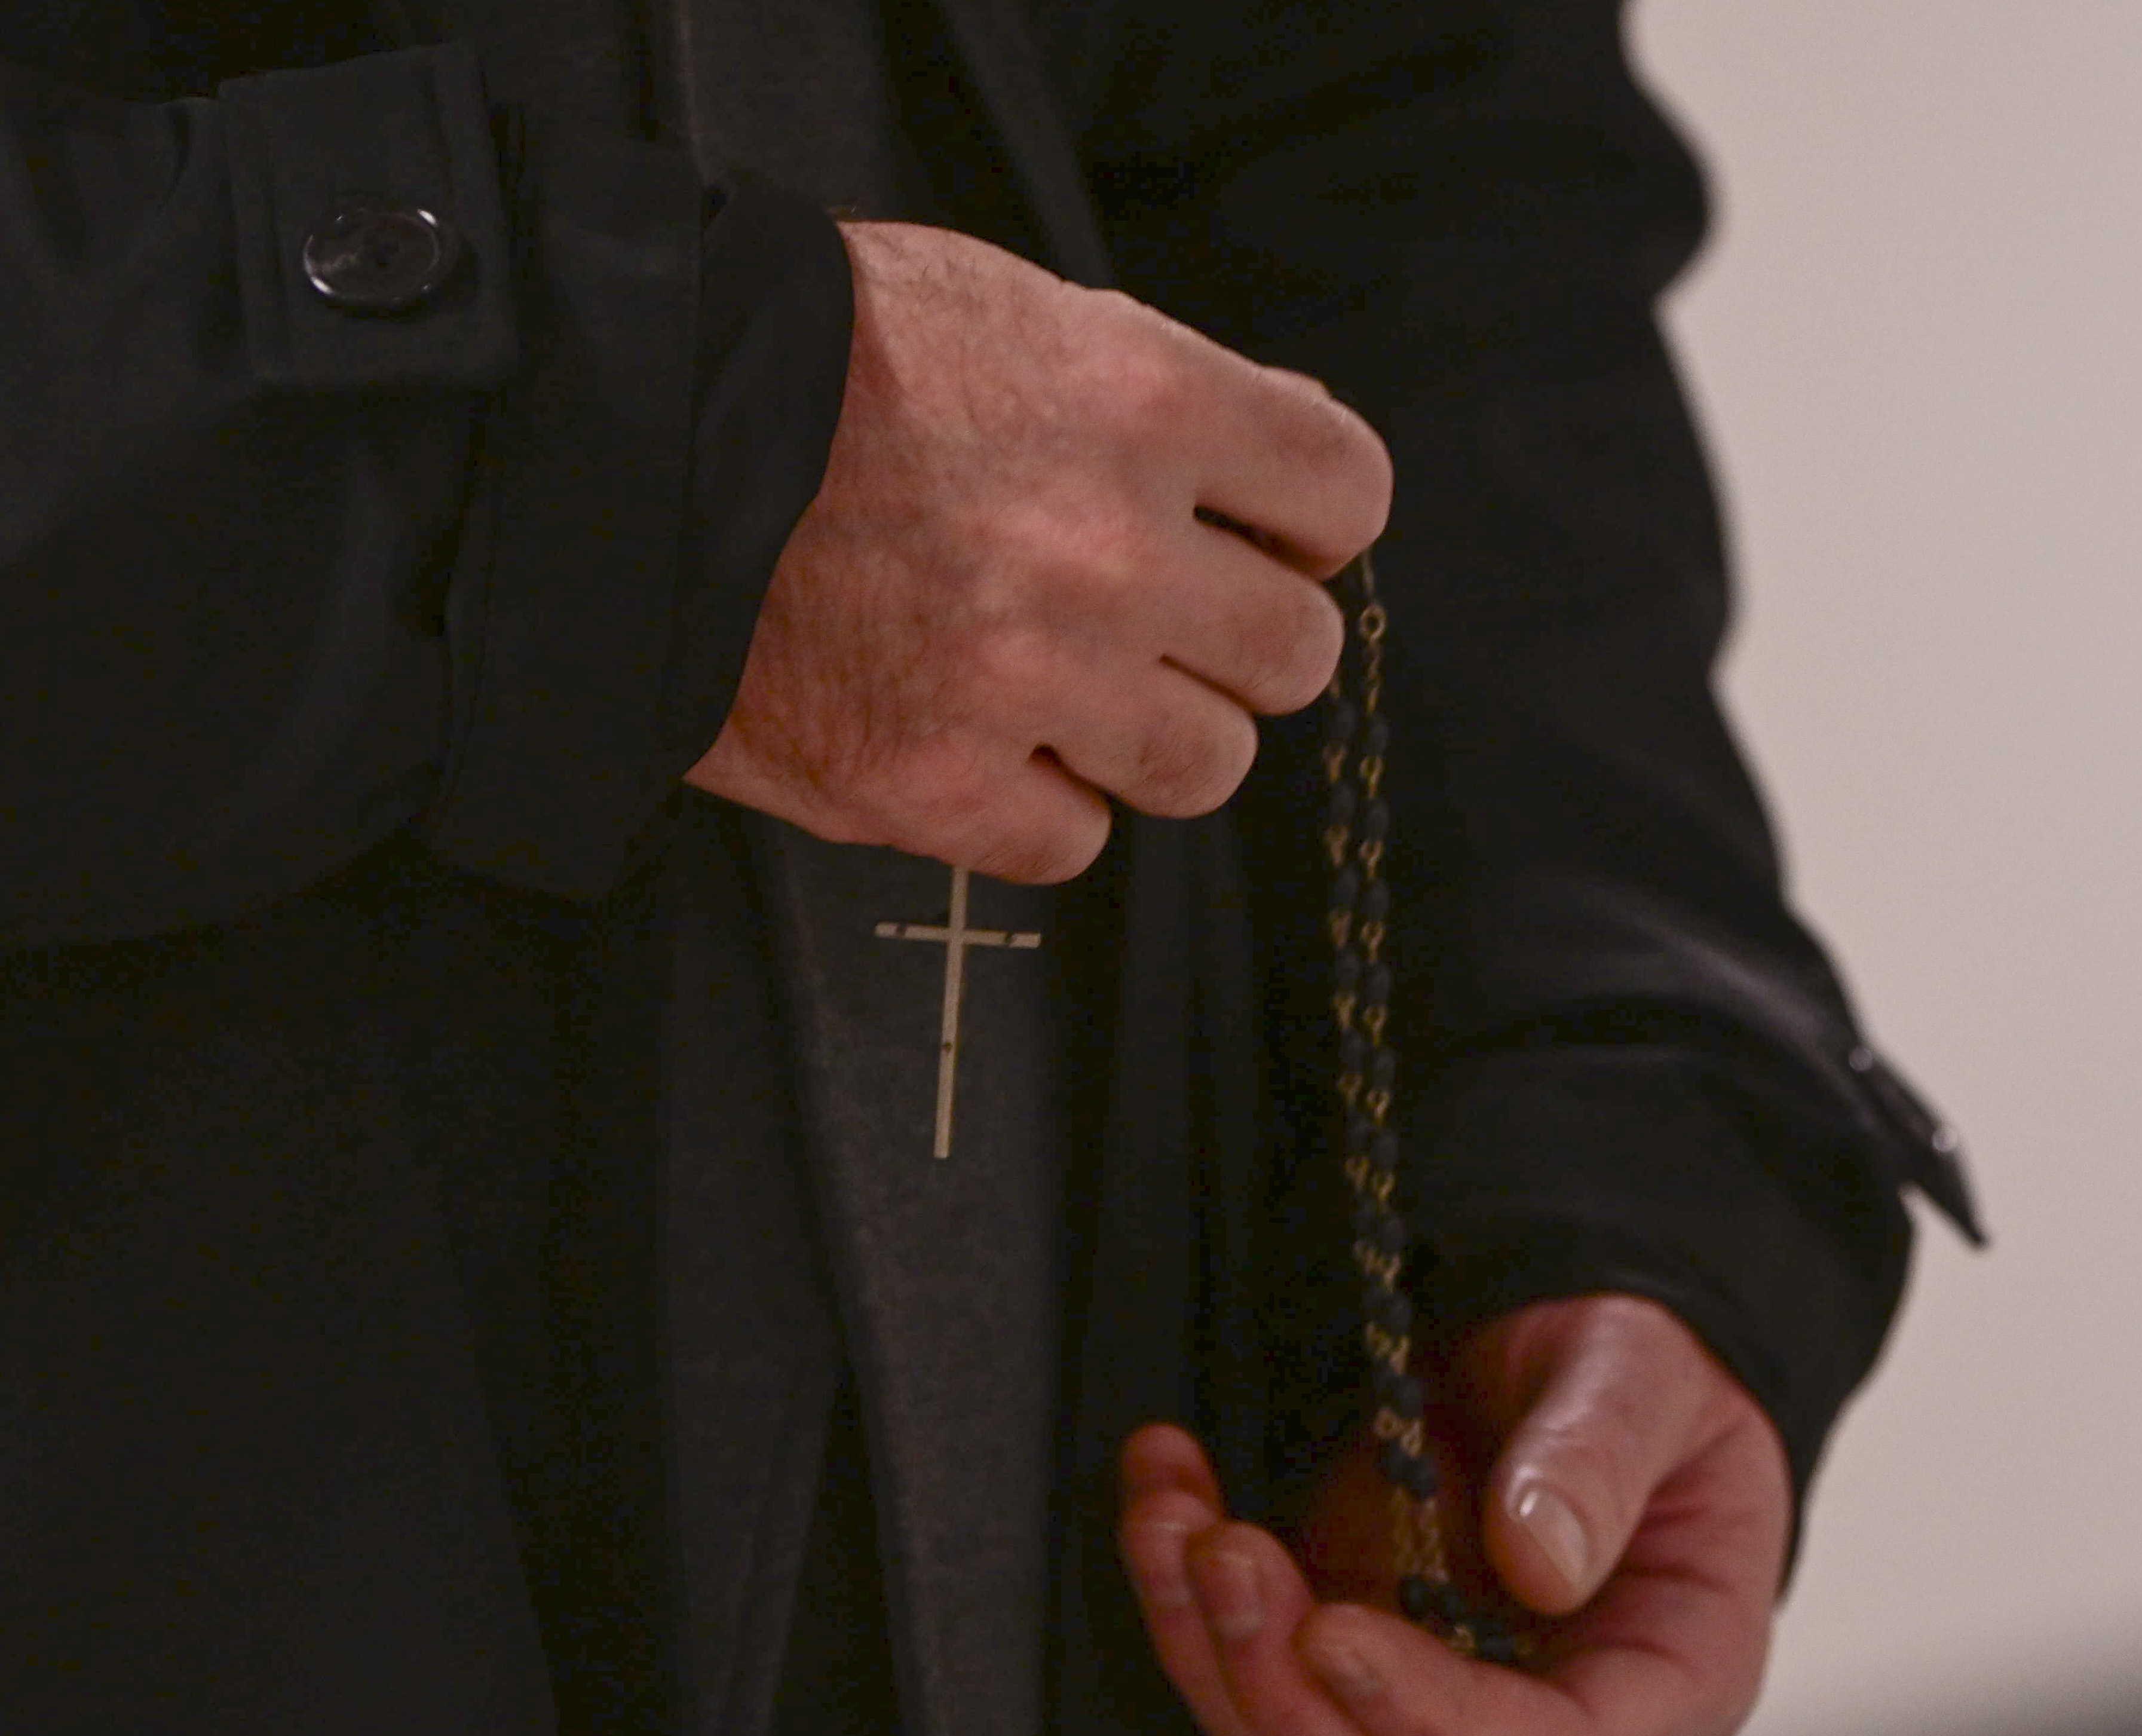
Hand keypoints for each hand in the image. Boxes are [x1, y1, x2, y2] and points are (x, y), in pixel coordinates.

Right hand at [686, 220, 1390, 880]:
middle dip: (1234, 638)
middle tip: (1154, 618)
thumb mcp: (1009, 309)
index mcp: (1141, 404)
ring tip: (1063, 683)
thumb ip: (1166, 388)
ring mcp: (1027, 680)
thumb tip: (1286, 449)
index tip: (1265, 535)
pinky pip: (1073, 842)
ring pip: (1206, 765)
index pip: (1346, 495)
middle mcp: (1108, 550)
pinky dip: (1035, 805)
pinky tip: (976, 736)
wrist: (616, 440)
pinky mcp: (936, 786)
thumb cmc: (810, 360)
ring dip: (1151, 733)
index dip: (1310, 523)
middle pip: (1293, 653)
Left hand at [1118, 1295, 1791, 1735]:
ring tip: (1173, 1518)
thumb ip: (1598, 1457)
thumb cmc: (1642, 1365)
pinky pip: (1256, 1683)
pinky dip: (1185, 1603)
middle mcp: (1555, 1727)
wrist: (1574, 1340)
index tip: (1333, 1632)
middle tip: (1228, 1560)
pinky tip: (1167, 1493)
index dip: (1434, 1719)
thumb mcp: (1641, 1371)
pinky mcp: (1353, 1665)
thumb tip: (1537, 1562)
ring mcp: (1440, 1708)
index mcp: (1672, 1677)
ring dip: (1214, 1656)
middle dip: (1293, 1704)